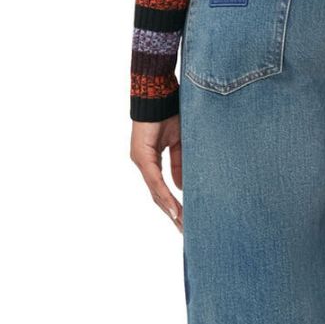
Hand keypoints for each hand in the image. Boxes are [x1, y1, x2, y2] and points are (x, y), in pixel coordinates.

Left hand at [130, 116, 183, 230]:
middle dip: (172, 213)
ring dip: (169, 209)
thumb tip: (181, 187)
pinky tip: (173, 208)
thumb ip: (179, 164)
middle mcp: (143, 164)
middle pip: (157, 195)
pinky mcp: (142, 156)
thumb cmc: (169, 114)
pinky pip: (154, 180)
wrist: (159, 93)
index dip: (172, 205)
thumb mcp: (180, 143)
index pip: (161, 189)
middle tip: (184, 230)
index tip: (184, 219)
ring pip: (155, 191)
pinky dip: (165, 194)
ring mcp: (141, 161)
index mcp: (151, 161)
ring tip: (181, 224)